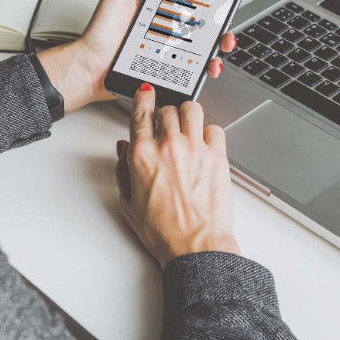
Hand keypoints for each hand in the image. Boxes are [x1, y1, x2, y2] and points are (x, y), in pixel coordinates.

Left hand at [36, 0, 254, 112]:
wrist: (89, 69)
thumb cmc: (99, 35)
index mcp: (158, 6)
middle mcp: (167, 26)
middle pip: (206, 18)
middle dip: (226, 16)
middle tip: (230, 14)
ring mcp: (170, 48)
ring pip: (206, 44)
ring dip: (221, 42)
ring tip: (223, 42)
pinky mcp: (170, 68)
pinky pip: (194, 67)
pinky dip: (207, 66)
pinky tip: (209, 65)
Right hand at [114, 83, 238, 266]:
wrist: (196, 247)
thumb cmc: (164, 232)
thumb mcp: (128, 203)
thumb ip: (122, 170)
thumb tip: (123, 149)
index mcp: (142, 155)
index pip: (141, 112)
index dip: (143, 97)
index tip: (145, 92)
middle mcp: (168, 146)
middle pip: (167, 109)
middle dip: (165, 114)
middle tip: (167, 126)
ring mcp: (195, 149)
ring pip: (192, 110)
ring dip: (187, 115)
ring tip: (187, 127)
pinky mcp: (217, 156)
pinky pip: (215, 129)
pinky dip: (209, 133)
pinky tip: (204, 145)